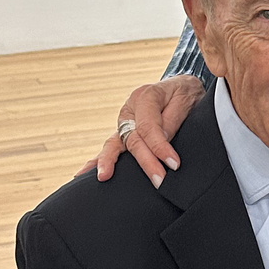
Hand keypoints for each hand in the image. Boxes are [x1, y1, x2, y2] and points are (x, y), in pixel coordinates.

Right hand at [77, 78, 204, 187]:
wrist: (180, 88)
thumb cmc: (185, 94)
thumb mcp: (185, 100)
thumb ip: (172, 119)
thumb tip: (162, 140)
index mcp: (144, 96)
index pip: (148, 126)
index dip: (160, 147)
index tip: (173, 164)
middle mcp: (129, 110)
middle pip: (133, 139)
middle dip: (146, 162)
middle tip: (159, 180)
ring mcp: (123, 123)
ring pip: (114, 144)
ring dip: (109, 162)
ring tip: (103, 177)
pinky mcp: (122, 133)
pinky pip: (110, 148)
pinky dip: (97, 161)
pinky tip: (83, 175)